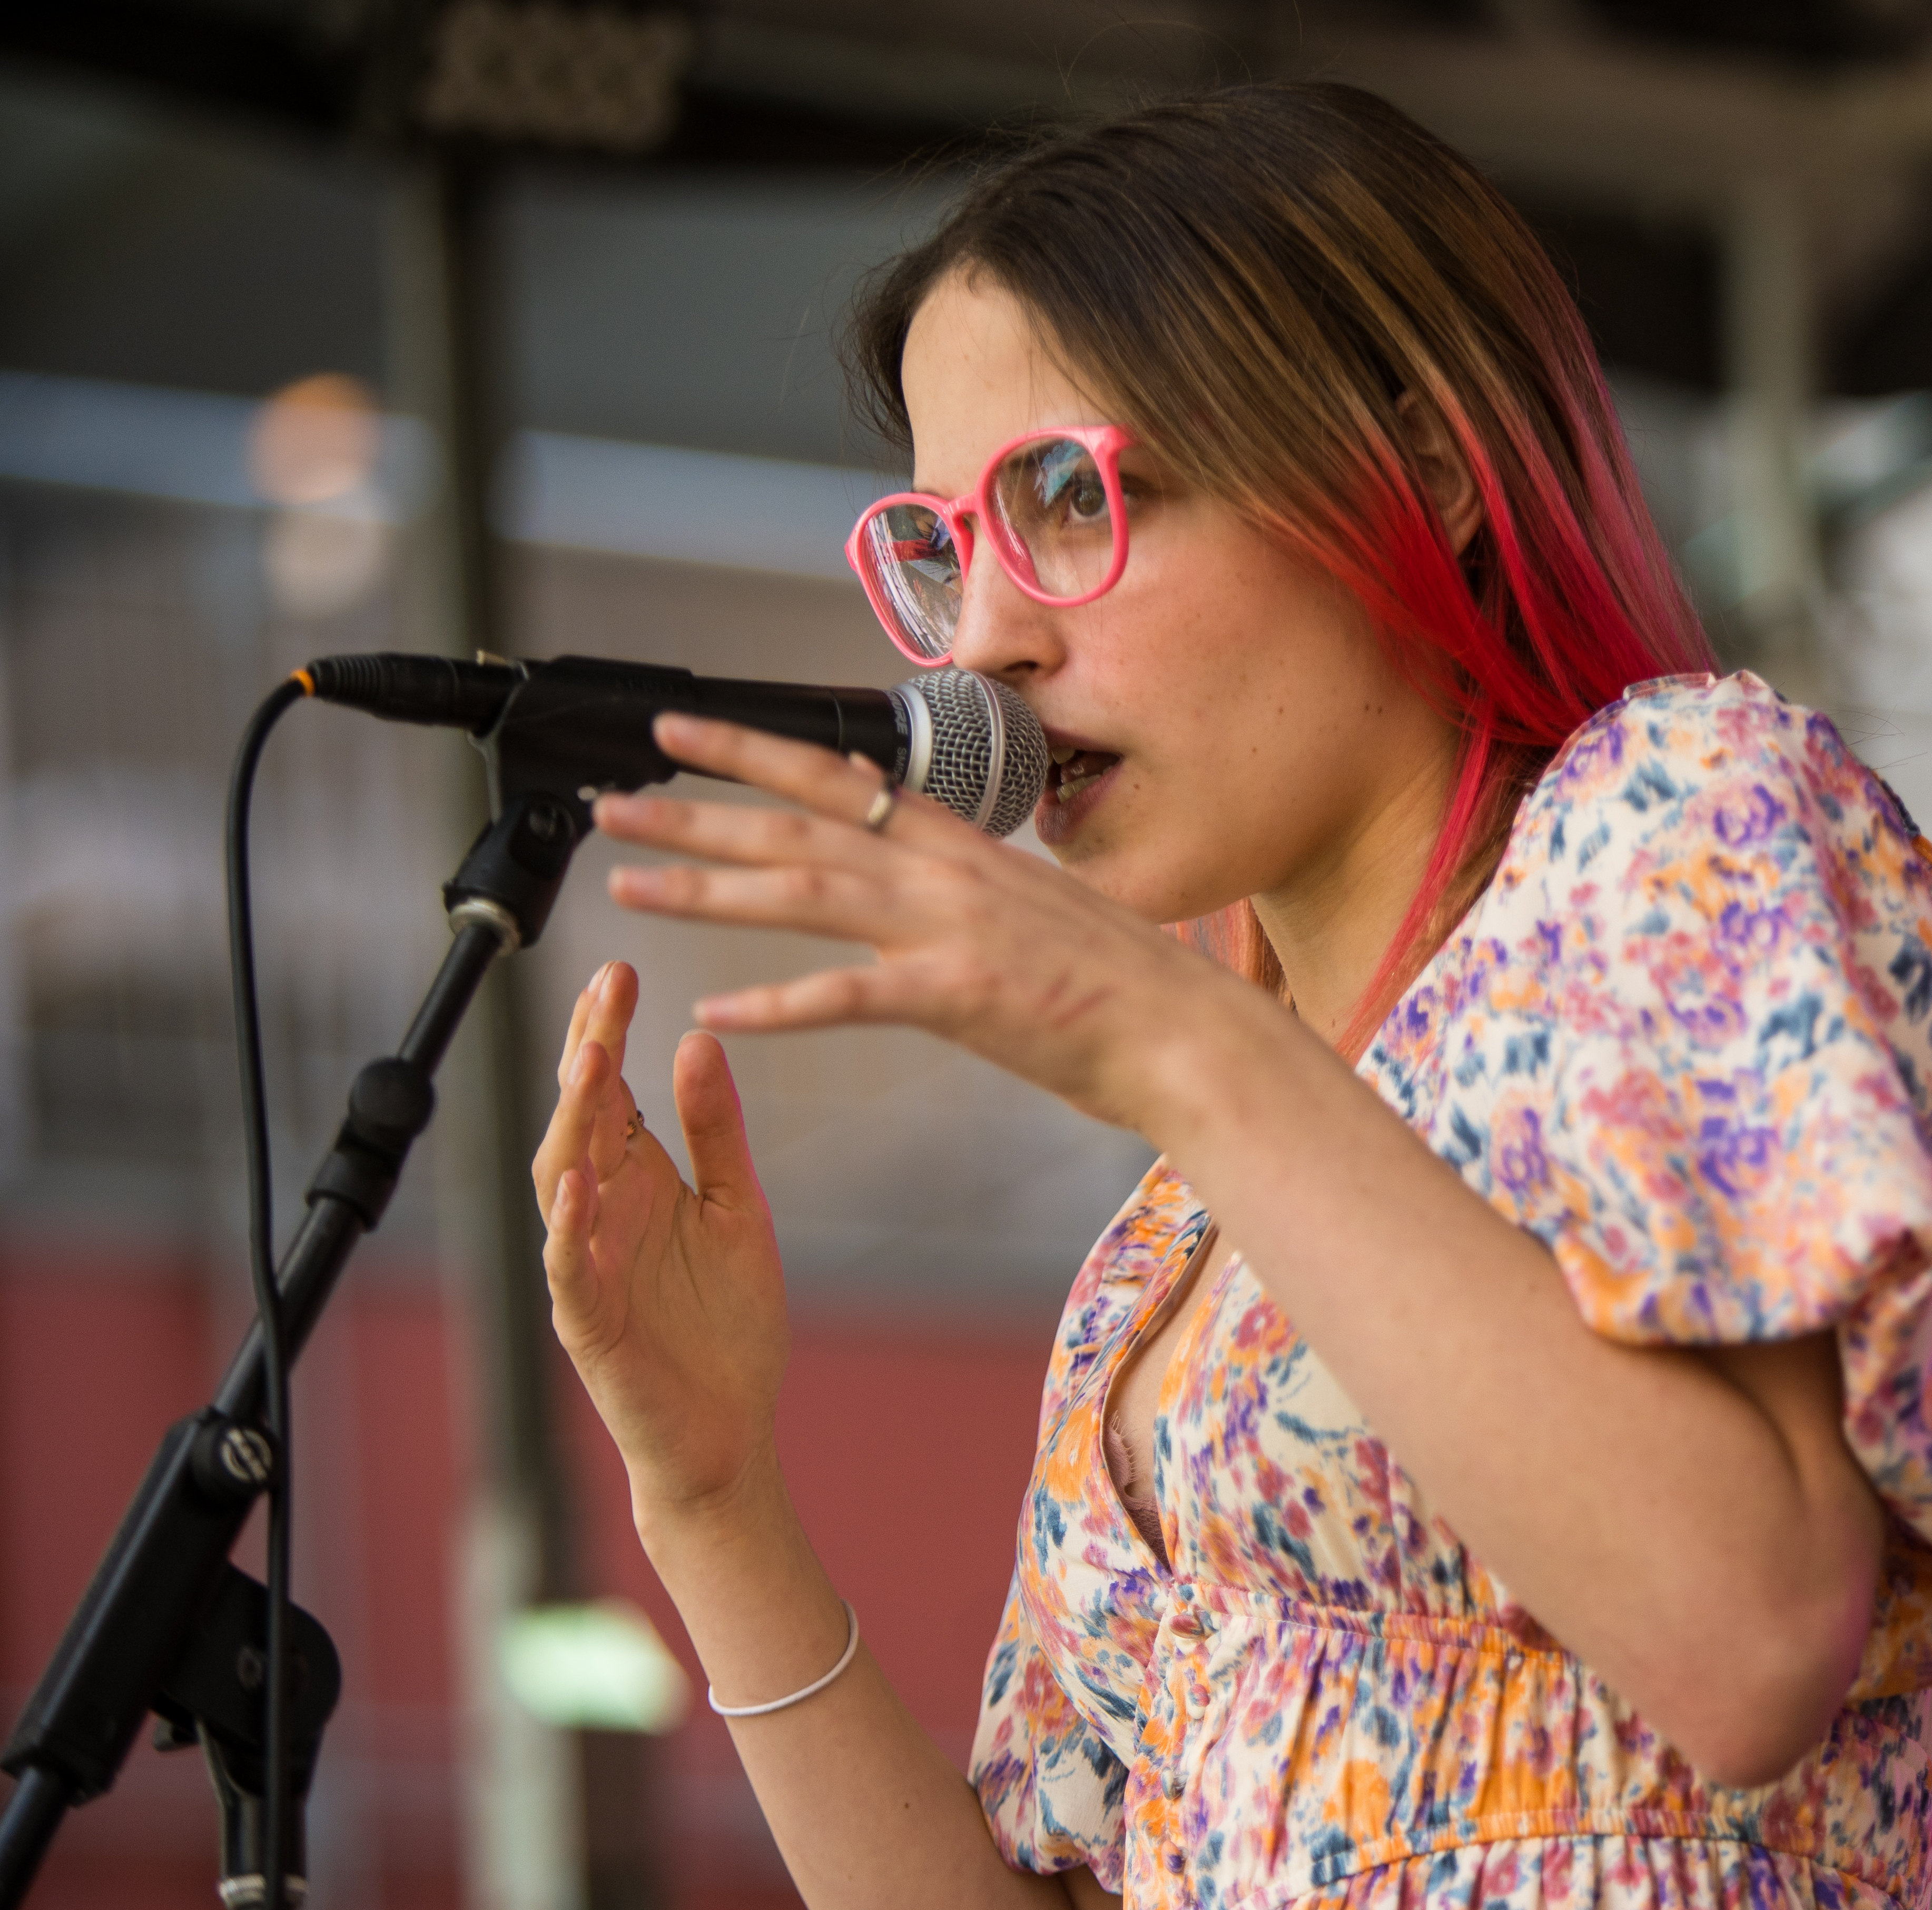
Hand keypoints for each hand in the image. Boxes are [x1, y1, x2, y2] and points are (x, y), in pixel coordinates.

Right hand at [535, 961, 791, 1516]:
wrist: (728, 1431)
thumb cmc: (727, 1323)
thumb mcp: (739, 1208)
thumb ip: (717, 1131)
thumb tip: (697, 1039)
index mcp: (637, 1182)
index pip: (612, 1093)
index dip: (610, 1033)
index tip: (621, 971)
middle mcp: (600, 1214)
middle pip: (583, 1120)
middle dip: (590, 1052)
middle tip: (606, 990)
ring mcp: (587, 1266)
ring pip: (561, 1181)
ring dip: (574, 1122)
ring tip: (592, 1062)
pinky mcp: (590, 1323)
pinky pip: (568, 1268)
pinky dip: (569, 1227)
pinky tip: (577, 1183)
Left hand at [589, 716, 1258, 1135]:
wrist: (1194, 1033)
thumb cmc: (1126, 988)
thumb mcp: (1036, 906)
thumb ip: (959, 871)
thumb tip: (896, 828)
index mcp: (963, 851)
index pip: (838, 783)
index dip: (752, 753)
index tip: (679, 732)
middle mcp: (947, 874)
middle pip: (799, 830)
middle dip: (697, 813)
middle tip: (614, 803)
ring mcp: (953, 930)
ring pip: (805, 894)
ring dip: (710, 889)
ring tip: (629, 887)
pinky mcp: (964, 995)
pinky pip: (852, 997)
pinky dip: (781, 1005)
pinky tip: (718, 1013)